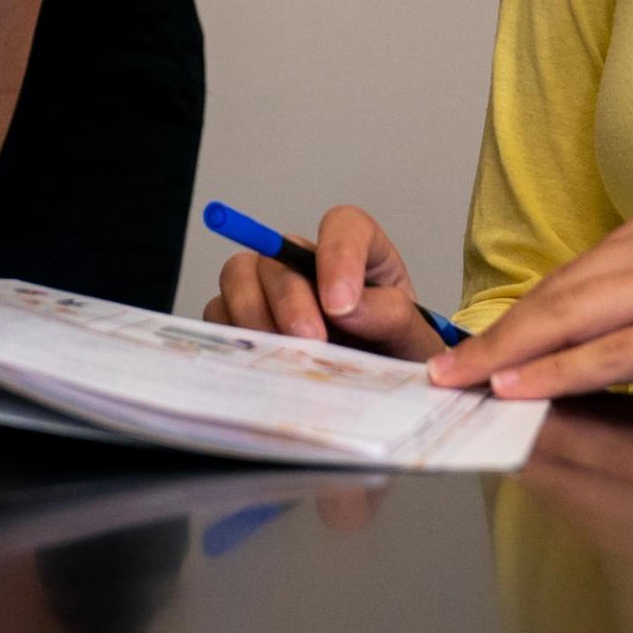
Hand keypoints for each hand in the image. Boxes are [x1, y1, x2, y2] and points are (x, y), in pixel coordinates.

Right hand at [198, 205, 447, 361]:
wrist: (381, 407)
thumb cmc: (399, 363)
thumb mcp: (414, 341)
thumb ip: (391, 316)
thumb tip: (347, 307)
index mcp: (362, 258)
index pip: (344, 226)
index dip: (338, 253)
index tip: (341, 303)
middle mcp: (309, 267)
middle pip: (279, 253)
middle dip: (289, 297)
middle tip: (308, 340)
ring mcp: (271, 292)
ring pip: (238, 273)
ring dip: (254, 314)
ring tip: (282, 357)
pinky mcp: (242, 321)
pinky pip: (218, 313)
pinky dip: (234, 337)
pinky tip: (260, 364)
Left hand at [428, 192, 632, 402]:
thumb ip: (624, 307)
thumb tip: (539, 344)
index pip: (574, 273)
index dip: (517, 314)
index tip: (471, 346)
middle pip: (567, 291)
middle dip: (501, 335)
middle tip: (449, 370)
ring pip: (581, 318)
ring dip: (517, 355)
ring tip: (472, 382)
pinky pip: (615, 353)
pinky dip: (562, 373)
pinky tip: (524, 388)